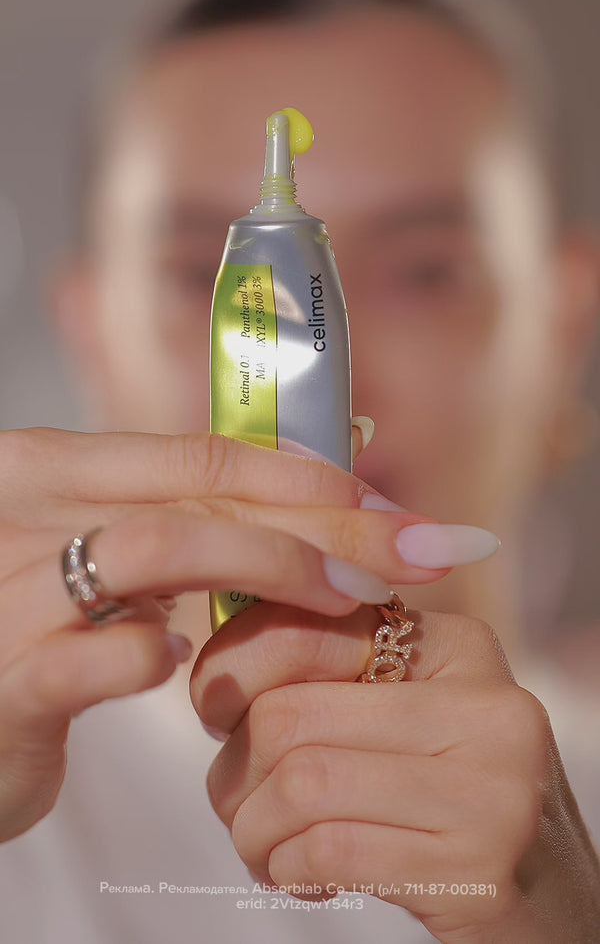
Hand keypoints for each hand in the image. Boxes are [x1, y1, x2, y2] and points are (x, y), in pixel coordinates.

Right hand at [0, 426, 451, 841]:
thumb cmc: (29, 634)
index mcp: (58, 467)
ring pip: (161, 545)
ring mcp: (13, 588)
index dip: (308, 475)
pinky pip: (95, 656)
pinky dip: (154, 655)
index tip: (390, 505)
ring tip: (349, 598)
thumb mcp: (92, 558)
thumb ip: (178, 527)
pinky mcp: (9, 678)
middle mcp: (32, 508)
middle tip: (413, 549)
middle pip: (203, 493)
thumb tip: (306, 503)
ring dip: (271, 566)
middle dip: (324, 518)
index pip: (204, 454)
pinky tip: (187, 664)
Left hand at [191, 602, 599, 942]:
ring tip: (266, 848)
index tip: (218, 714)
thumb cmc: (449, 797)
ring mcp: (493, 787)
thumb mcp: (406, 712)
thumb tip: (215, 669)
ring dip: (254, 830)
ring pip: (301, 784)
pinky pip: (330, 852)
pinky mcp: (480, 869)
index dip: (235, 671)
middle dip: (234, 771)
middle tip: (237, 801)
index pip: (308, 626)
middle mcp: (487, 703)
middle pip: (290, 714)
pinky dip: (288, 871)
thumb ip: (332, 674)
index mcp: (458, 645)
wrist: (550, 900)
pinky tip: (305, 878)